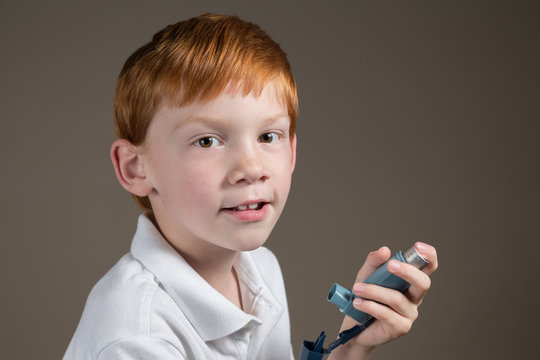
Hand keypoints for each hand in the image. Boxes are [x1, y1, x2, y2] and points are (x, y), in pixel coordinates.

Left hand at [329, 242, 437, 358]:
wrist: (355, 326)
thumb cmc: (365, 297)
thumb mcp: (366, 275)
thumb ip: (374, 262)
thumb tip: (385, 250)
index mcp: (410, 282)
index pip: (428, 267)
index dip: (429, 255)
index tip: (417, 246)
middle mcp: (414, 297)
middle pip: (423, 283)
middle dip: (408, 271)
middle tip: (390, 265)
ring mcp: (409, 314)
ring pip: (397, 298)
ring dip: (375, 291)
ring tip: (357, 289)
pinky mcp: (401, 327)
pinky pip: (387, 314)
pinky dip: (370, 306)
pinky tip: (358, 303)